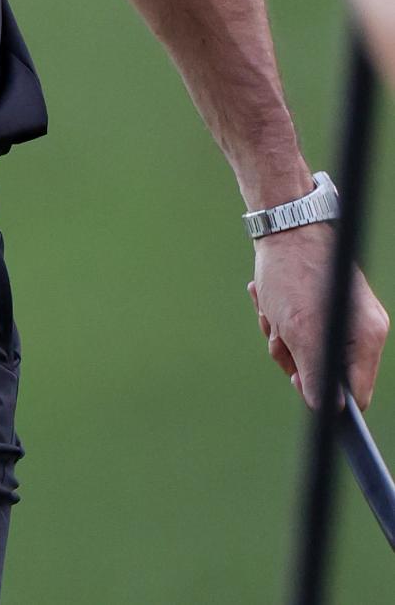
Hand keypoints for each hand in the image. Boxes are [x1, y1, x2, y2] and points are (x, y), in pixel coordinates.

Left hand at [247, 223, 388, 409]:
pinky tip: (265, 299)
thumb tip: (328, 408)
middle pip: (326, 371)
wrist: (284, 223)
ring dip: (280, 335)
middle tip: (276, 335)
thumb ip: (316, 374)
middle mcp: (363, 329)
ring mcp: (344, 315)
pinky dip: (279, 318)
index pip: (355, 394)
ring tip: (268, 310)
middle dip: (293, 356)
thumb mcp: (299, 332)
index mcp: (367, 338)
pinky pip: (300, 328)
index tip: (296, 380)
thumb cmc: (293, 273)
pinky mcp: (324, 303)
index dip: (324, 395)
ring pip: (307, 349)